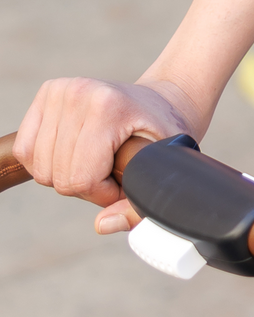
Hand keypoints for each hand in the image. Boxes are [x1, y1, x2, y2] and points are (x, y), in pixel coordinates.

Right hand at [13, 77, 199, 231]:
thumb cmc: (163, 134)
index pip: (81, 179)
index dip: (102, 194)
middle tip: (111, 171)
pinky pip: (26, 150)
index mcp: (108, 107)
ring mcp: (60, 90)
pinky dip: (46, 161)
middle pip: (59, 177)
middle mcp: (79, 93)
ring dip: (67, 175)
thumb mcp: (163, 168)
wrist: (161, 99)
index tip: (122, 182)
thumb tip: (102, 225)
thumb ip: (138, 207)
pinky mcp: (47, 93)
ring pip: (40, 167)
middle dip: (86, 186)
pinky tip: (73, 154)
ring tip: (96, 161)